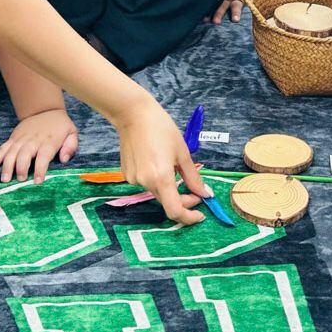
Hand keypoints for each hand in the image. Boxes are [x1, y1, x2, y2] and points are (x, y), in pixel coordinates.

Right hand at [0, 109, 79, 183]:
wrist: (44, 108)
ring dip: (7, 165)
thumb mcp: (72, 132)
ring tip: (5, 179)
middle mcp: (33, 140)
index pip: (43, 156)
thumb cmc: (59, 125)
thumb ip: (70, 146)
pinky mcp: (13, 138)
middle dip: (21, 168)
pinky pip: (3, 148)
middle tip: (20, 180)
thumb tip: (64, 159)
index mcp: (49, 141)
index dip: (40, 169)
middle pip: (24, 154)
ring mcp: (21, 139)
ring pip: (11, 152)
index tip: (37, 181)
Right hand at [114, 97, 206, 225]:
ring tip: (171, 166)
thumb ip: (193, 177)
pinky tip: (156, 161)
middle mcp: (145, 182)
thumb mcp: (182, 152)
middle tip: (194, 190)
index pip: (175, 211)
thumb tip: (203, 194)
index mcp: (161, 178)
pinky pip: (146, 183)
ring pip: (156, 192)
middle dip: (182, 199)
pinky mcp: (127, 174)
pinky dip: (156, 179)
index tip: (199, 213)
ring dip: (168, 187)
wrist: (133, 114)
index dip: (188, 217)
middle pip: (166, 202)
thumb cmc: (161, 127)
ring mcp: (134, 179)